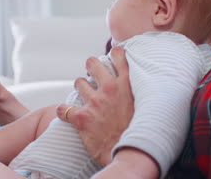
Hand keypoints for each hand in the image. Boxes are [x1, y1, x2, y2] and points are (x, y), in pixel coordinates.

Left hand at [57, 47, 133, 165]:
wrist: (132, 154)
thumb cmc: (140, 131)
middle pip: (92, 63)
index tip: (111, 60)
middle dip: (90, 67)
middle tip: (92, 75)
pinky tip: (68, 114)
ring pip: (79, 83)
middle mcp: (110, 89)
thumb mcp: (146, 105)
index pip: (118, 55)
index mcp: (127, 84)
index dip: (112, 55)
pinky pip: (64, 109)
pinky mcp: (82, 118)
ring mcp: (94, 102)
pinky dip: (64, 111)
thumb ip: (137, 92)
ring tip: (86, 97)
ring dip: (80, 89)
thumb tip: (135, 86)